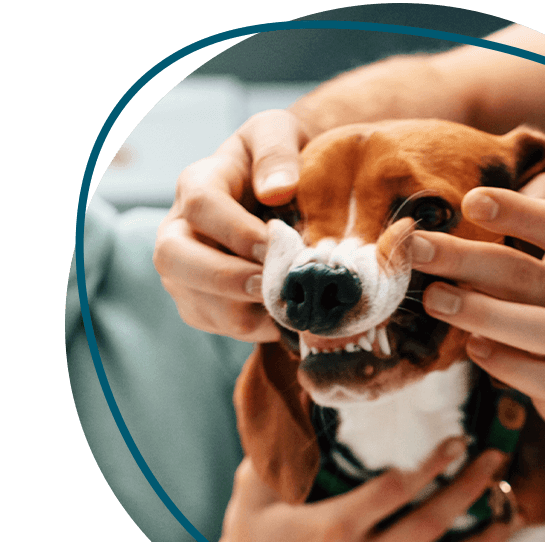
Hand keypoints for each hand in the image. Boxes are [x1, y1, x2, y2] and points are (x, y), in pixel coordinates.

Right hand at [153, 110, 306, 340]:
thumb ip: (276, 152)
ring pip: (201, 303)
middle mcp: (178, 230)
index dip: (237, 230)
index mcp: (197, 184)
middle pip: (174, 260)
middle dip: (226, 278)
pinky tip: (290, 312)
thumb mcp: (279, 134)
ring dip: (250, 309)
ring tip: (293, 300)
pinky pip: (224, 328)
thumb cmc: (279, 160)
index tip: (277, 242)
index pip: (201, 207)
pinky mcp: (202, 304)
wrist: (281, 191)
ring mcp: (185, 272)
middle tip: (274, 284)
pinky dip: (260, 327)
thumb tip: (277, 190)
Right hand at [192, 438, 514, 541]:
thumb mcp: (255, 489)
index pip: (393, 492)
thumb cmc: (251, 538)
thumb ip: (279, 449)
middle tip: (495, 458)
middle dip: (467, 492)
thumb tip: (296, 394)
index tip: (457, 439)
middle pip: (428, 525)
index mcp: (334, 527)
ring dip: (483, 540)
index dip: (430, 466)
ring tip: (514, 512)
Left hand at [410, 173, 544, 509]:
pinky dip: (508, 365)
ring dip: (481, 313)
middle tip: (417, 250)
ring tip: (433, 300)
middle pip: (528, 274)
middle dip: (467, 259)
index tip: (471, 201)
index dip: (517, 210)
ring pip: (539, 328)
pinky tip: (474, 350)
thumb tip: (505, 186)